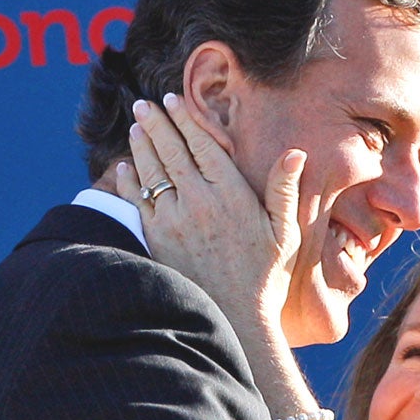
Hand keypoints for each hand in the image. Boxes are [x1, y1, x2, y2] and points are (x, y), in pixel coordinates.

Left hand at [116, 94, 305, 332]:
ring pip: (151, 172)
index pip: (202, 145)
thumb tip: (295, 153)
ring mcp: (174, 220)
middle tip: (143, 104)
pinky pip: (138, 202)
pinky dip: (129, 182)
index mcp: (231, 194)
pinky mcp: (158, 240)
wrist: (237, 318)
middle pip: (171, 151)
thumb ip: (285, 190)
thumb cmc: (266, 276)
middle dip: (155, 123)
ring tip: (136, 129)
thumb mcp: (285, 232)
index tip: (172, 101)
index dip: (185, 120)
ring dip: (141, 147)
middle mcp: (200, 201)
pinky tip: (124, 170)